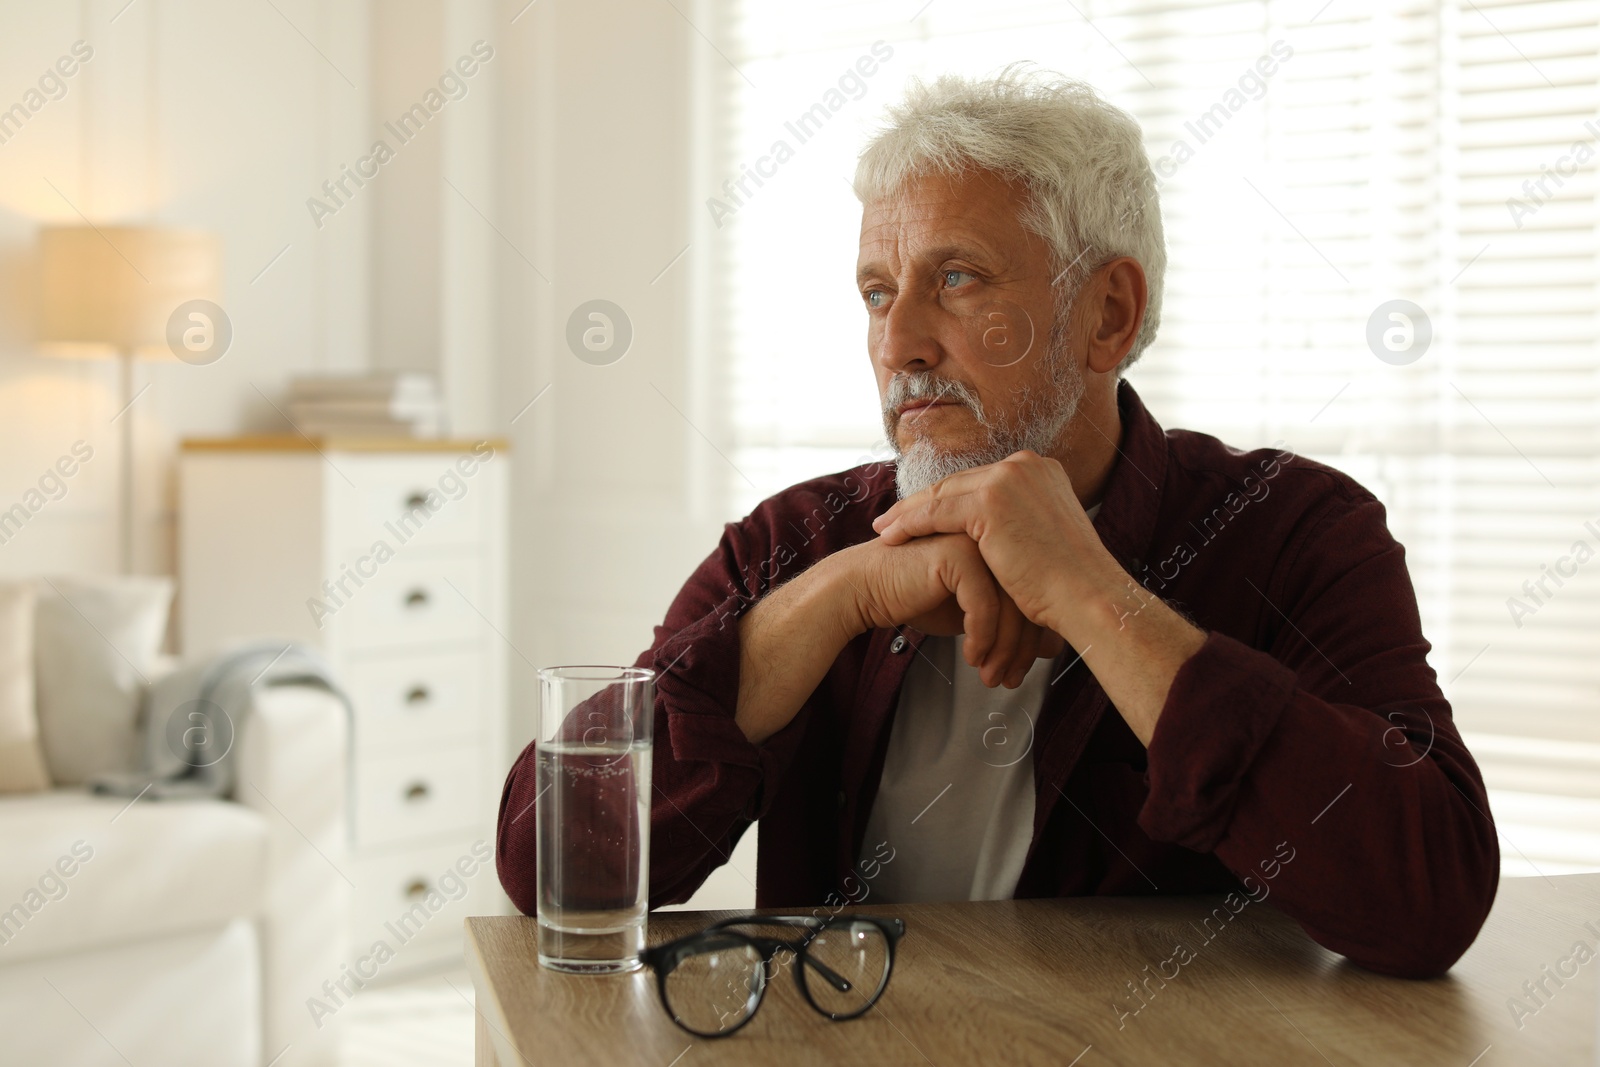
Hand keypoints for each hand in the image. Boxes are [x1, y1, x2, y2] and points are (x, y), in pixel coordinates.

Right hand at [830, 534, 1063, 687]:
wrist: (863, 588)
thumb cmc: (914, 597)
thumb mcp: (970, 609)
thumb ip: (1006, 617)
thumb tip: (1050, 646)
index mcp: (999, 541)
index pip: (1031, 591)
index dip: (1031, 636)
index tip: (1023, 669)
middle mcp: (992, 536)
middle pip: (1026, 597)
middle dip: (1020, 648)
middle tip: (1009, 681)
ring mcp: (975, 540)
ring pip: (1010, 603)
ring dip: (1002, 650)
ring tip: (991, 678)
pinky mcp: (956, 554)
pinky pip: (984, 604)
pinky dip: (982, 637)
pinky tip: (970, 657)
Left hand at [870, 451, 1117, 637]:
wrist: (1088, 597)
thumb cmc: (1069, 585)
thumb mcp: (1043, 540)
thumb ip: (1019, 525)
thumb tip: (996, 537)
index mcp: (1040, 471)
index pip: (979, 482)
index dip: (946, 499)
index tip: (920, 515)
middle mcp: (1026, 465)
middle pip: (957, 483)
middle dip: (921, 503)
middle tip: (891, 521)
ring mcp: (1009, 478)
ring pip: (942, 495)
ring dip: (907, 514)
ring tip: (884, 530)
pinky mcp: (991, 501)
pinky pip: (936, 512)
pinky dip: (909, 524)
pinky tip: (890, 537)